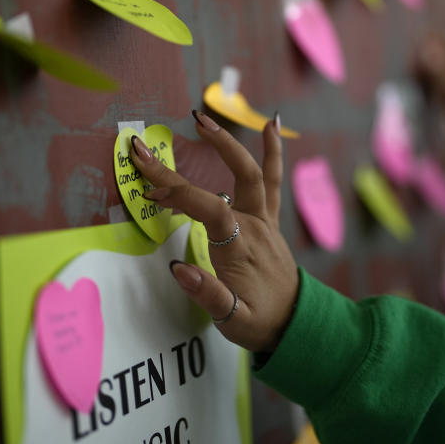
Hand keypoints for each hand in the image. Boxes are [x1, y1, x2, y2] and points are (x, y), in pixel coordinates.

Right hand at [129, 110, 298, 352]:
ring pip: (255, 173)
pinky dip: (272, 151)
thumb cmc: (259, 322)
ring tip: (207, 119)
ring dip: (233, 143)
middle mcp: (255, 226)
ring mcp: (265, 220)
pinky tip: (270, 123)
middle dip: (212, 149)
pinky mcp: (269, 220)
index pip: (209, 208)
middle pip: (237, 178)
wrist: (295, 324)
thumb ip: (208, 294)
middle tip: (183, 128)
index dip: (179, 195)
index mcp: (240, 248)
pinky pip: (271, 180)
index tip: (149, 190)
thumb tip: (178, 269)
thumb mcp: (233, 320)